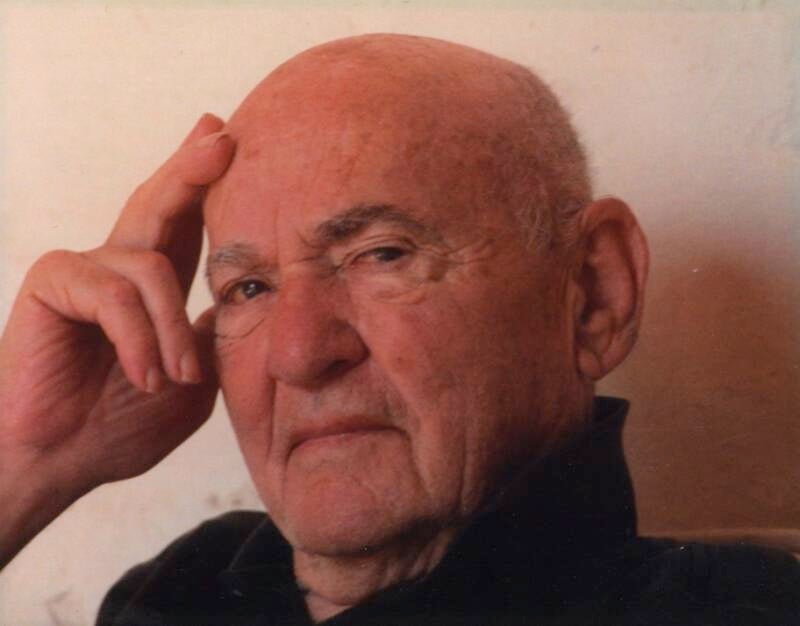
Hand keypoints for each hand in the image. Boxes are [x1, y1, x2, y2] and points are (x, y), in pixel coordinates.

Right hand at [0, 114, 233, 561]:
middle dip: (193, 169)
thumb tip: (239, 301)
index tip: (227, 139)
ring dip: (172, 331)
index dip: (205, 184)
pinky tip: (144, 376)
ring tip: (174, 380)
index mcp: (153, 285)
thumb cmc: (119, 426)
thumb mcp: (191, 382)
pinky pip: (116, 294)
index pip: (185, 224)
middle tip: (222, 135)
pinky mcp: (54, 280)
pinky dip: (139, 338)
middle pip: (161, 204)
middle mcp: (118, 265)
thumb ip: (212, 339)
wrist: (58, 461)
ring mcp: (84, 268)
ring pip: (153, 268)